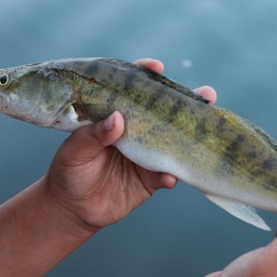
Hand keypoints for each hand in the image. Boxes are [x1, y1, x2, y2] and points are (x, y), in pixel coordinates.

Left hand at [42, 58, 216, 230]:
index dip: (146, 74)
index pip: (132, 89)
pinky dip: (173, 174)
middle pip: (164, 112)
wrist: (73, 209)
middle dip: (188, 101)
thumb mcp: (73, 151)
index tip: (156, 67)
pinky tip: (172, 175)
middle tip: (207, 94)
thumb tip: (118, 119)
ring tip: (208, 127)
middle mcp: (137, 131)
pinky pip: (169, 174)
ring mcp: (148, 154)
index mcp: (115, 116)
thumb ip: (92, 135)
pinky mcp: (152, 179)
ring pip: (174, 141)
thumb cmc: (69, 171)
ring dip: (192, 135)